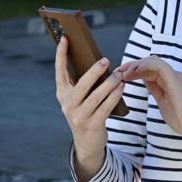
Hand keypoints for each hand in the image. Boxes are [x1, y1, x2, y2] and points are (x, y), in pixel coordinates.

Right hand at [54, 36, 122, 180]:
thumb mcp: (80, 98)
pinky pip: (105, 107)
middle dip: (94, 71)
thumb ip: (84, 82)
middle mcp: (67, 104)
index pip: (60, 71)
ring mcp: (78, 115)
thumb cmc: (86, 112)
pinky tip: (122, 88)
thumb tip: (97, 60)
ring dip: (109, 84)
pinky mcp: (91, 124)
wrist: (87, 142)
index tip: (65, 38)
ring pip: (95, 96)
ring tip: (119, 74)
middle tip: (105, 60)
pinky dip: (114, 96)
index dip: (61, 55)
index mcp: (62, 93)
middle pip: (81, 84)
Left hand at [118, 56, 181, 154]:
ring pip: (153, 61)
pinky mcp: (174, 79)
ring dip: (136, 64)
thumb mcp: (163, 104)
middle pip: (149, 63)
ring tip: (122, 72)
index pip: (149, 70)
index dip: (134, 70)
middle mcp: (172, 76)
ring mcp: (174, 76)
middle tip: (117, 71)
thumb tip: (147, 83)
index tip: (120, 76)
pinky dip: (144, 65)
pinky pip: (158, 65)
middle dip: (131, 65)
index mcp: (169, 82)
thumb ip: (156, 92)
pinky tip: (133, 72)